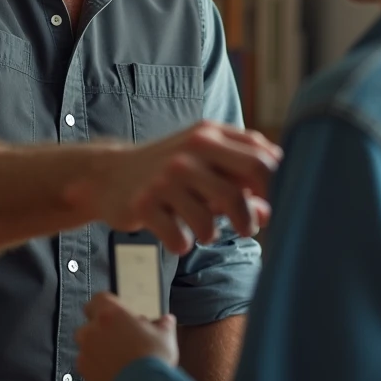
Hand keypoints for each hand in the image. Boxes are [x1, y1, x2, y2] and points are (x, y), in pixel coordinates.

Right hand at [68, 121, 281, 253]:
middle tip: (246, 229)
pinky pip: (179, 239)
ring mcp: (165, 179)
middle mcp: (189, 152)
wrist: (108, 174)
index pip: (260, 160)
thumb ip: (238, 179)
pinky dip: (183, 245)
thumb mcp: (203, 162)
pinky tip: (178, 237)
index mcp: (209, 135)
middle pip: (238, 193)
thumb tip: (267, 211)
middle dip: (248, 220)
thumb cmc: (168, 170)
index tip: (264, 203)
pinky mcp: (144, 205)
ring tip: (205, 231)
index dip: (271, 188)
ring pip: (208, 222)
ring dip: (212, 234)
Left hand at [76, 292, 177, 380]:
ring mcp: (86, 349)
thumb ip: (164, 324)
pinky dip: (95, 362)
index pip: (99, 298)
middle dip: (101, 326)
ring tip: (116, 353)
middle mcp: (94, 329)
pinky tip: (112, 367)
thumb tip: (167, 321)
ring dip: (97, 344)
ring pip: (86, 341)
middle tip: (119, 334)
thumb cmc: (152, 360)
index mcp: (112, 313)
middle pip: (91, 320)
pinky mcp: (84, 369)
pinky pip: (86, 360)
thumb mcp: (165, 336)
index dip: (106, 303)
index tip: (115, 310)